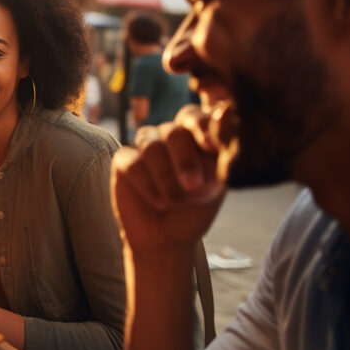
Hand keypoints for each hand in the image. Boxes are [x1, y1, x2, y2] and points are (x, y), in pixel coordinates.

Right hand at [111, 104, 229, 258]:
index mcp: (195, 135)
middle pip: (174, 131)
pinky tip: (157, 201)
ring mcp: (145, 146)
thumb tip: (225, 109)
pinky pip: (133, 163)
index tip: (210, 146)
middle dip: (185, 161)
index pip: (196, 117)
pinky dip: (148, 185)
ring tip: (175, 202)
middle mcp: (170, 135)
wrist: (168, 240)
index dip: (202, 126)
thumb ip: (222, 147)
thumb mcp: (218, 182)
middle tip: (193, 187)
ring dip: (167, 178)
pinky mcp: (124, 161)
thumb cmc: (196, 209)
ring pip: (152, 146)